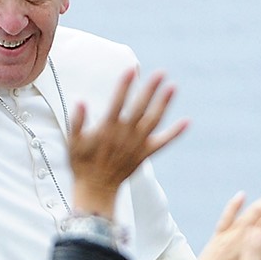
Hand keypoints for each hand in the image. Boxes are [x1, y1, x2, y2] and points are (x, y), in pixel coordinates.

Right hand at [70, 69, 187, 215]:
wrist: (96, 189)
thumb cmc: (82, 163)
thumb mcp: (74, 142)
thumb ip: (77, 121)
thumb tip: (81, 101)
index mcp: (107, 129)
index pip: (117, 102)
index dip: (124, 86)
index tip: (132, 70)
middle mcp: (124, 135)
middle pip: (140, 107)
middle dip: (150, 89)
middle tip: (161, 72)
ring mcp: (137, 145)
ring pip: (153, 120)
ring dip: (164, 104)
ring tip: (173, 87)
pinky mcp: (145, 154)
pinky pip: (163, 143)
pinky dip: (175, 133)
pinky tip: (186, 121)